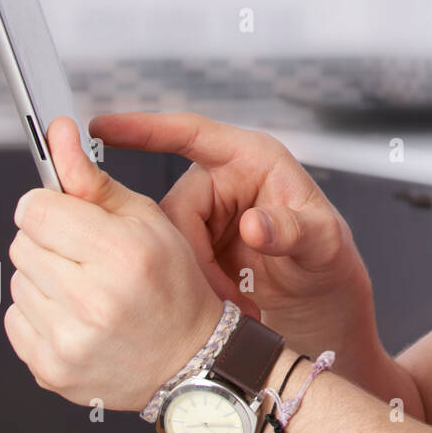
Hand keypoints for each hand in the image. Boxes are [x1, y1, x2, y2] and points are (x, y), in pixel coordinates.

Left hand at [5, 116, 223, 410]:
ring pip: (16, 281)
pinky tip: (77, 315)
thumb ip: (93, 180)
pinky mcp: (49, 368)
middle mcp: (92, 299)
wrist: (190, 358)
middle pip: (21, 243)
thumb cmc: (176, 286)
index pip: (34, 209)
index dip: (48, 205)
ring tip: (88, 288)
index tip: (64, 213)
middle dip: (49, 241)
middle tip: (88, 256)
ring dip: (45, 278)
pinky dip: (40, 313)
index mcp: (122, 254)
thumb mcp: (147, 220)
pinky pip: (15, 319)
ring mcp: (68, 340)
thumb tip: (57, 136)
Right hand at [87, 111, 377, 360]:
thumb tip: (255, 224)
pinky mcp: (195, 246)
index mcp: (252, 159)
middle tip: (226, 294)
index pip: (191, 133)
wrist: (322, 296)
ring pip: (166, 242)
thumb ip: (293, 230)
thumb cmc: (329, 255)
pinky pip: (172, 262)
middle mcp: (222, 181)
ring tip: (233, 303)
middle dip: (190, 256)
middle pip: (173, 209)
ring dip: (193, 278)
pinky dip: (194, 288)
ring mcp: (206, 214)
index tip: (102, 126)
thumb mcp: (323, 242)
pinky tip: (222, 306)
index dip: (145, 129)